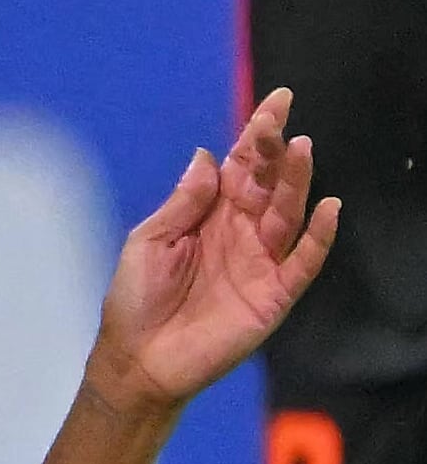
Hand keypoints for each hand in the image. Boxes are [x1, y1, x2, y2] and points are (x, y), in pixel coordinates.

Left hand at [91, 88, 340, 408]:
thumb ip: (183, 203)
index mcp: (209, 215)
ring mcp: (260, 262)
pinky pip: (303, 261)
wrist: (137, 360)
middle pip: (268, 184)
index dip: (258, 136)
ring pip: (287, 214)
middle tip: (281, 124)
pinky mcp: (273, 294)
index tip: (276, 103)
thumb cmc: (136, 300)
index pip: (241, 167)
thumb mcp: (149, 242)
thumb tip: (207, 156)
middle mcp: (240, 233)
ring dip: (297, 183)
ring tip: (302, 149)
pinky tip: (327, 207)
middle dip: (276, 152)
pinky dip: (319, 236)